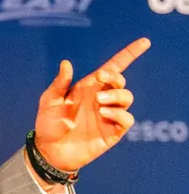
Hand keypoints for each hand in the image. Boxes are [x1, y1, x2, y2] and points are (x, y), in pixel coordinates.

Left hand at [34, 37, 150, 173]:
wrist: (49, 151)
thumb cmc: (48, 124)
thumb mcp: (49, 101)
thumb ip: (59, 83)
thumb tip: (66, 63)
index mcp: (90, 87)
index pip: (114, 67)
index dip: (130, 54)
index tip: (144, 42)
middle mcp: (102, 99)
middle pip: (121, 81)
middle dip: (114, 78)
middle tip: (98, 82)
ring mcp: (109, 115)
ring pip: (127, 98)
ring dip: (116, 96)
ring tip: (98, 103)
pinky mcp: (112, 132)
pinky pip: (126, 119)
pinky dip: (119, 114)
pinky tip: (103, 114)